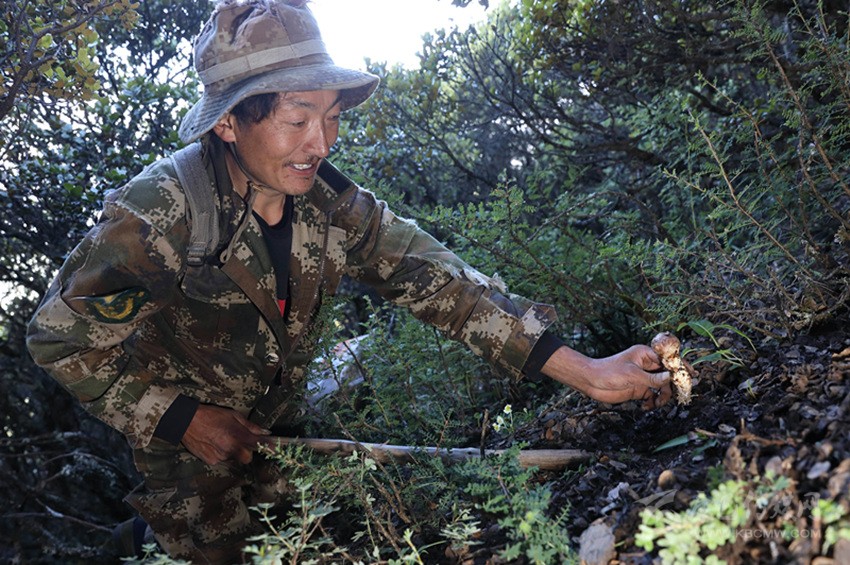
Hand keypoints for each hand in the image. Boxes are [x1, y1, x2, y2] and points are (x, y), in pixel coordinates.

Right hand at [182, 404, 270, 465]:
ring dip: (231, 451)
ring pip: (233, 458)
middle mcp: (230, 448)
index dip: (268, 447)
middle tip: (239, 441)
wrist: (187, 422)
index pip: (258, 444)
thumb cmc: (211, 415)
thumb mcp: (233, 415)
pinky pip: (221, 459)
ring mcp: (220, 456)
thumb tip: (264, 432)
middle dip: (246, 451)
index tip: (276, 450)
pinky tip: (213, 443)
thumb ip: (250, 426)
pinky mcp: (211, 461)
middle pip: (247, 458)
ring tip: (221, 438)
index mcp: (237, 436)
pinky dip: (220, 453)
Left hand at [543, 344, 671, 408]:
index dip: (681, 367)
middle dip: (673, 386)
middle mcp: (646, 365)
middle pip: (668, 375)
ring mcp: (643, 377)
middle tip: (679, 396)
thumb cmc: (608, 372)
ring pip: (662, 387)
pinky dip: (653, 402)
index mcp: (645, 354)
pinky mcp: (638, 389)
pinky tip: (647, 406)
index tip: (692, 375)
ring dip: (663, 397)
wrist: (590, 382)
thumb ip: (652, 379)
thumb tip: (671, 377)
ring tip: (657, 404)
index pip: (668, 360)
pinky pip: (653, 396)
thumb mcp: (632, 375)